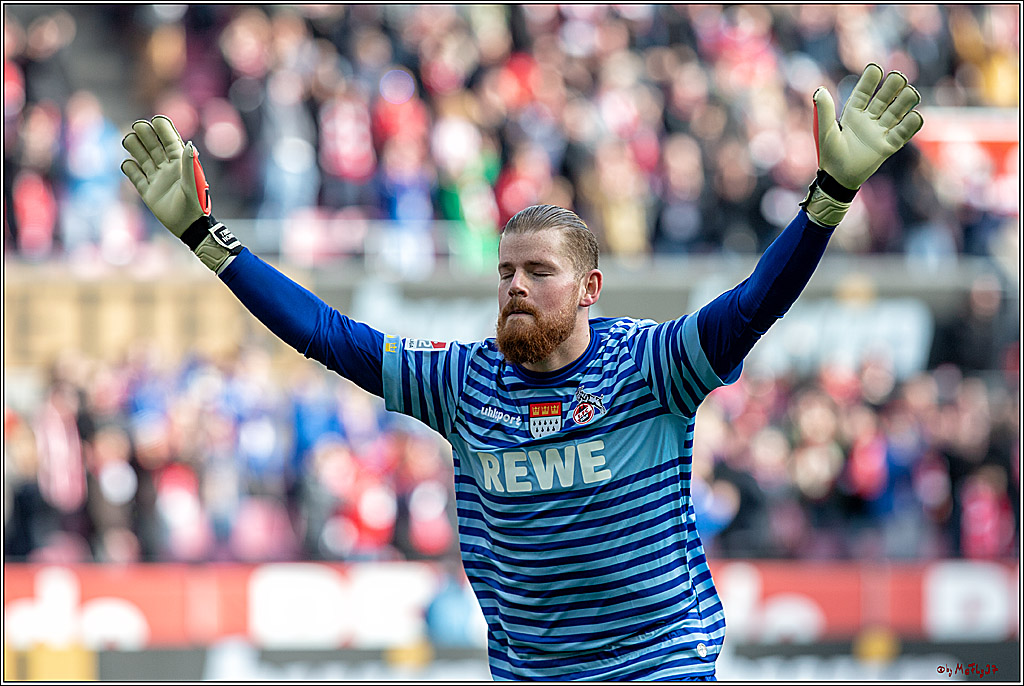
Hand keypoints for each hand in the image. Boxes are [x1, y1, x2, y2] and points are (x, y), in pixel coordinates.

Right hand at [120, 116, 210, 236]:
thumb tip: (190, 144)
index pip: (170, 141)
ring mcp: (157, 179)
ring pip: (142, 158)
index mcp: (180, 163)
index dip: (163, 129)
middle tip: (137, 126)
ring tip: (128, 140)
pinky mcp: (148, 191)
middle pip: (153, 146)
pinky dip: (130, 169)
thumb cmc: (195, 204)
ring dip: (135, 147)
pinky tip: (127, 164)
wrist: (189, 227)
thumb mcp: (193, 183)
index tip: (156, 119)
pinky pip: (135, 176)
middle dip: (146, 135)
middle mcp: (167, 168)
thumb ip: (190, 164)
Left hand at [812, 63, 923, 189]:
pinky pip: (903, 133)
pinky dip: (910, 125)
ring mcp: (880, 131)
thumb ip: (824, 111)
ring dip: (905, 100)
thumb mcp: (825, 132)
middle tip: (897, 77)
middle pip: (885, 97)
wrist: (838, 179)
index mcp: (853, 113)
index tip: (875, 68)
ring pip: (897, 111)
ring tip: (911, 93)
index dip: (870, 80)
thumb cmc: (830, 154)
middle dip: (892, 86)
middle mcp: (869, 119)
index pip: (864, 92)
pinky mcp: (888, 146)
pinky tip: (915, 116)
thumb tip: (819, 90)